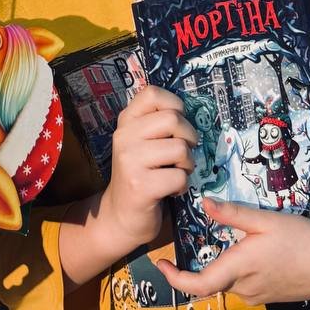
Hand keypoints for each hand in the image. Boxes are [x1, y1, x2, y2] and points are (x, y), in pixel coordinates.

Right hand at [97, 86, 197, 256]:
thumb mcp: (142, 142)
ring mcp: (130, 160)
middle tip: (182, 155)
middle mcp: (124, 136)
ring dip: (188, 165)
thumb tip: (188, 110)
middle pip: (174, 119)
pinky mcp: (140, 185)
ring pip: (181, 149)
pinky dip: (183, 185)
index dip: (174, 105)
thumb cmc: (140, 175)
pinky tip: (170, 190)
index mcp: (126, 121)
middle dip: (189, 138)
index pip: (153, 93)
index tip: (176, 126)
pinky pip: (179, 177)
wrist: (120, 216)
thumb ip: (156, 123)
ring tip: (175, 173)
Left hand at [155, 192, 309, 304]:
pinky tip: (248, 250)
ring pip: (228, 281)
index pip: (198, 285)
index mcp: (240, 268)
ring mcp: (258, 295)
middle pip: (211, 279)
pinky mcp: (269, 296)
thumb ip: (233, 213)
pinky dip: (237, 270)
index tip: (159, 263)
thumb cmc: (303, 238)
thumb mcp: (266, 220)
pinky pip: (244, 284)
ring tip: (226, 239)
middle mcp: (245, 288)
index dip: (175, 279)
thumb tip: (203, 203)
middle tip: (193, 238)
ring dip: (221, 265)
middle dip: (200, 263)